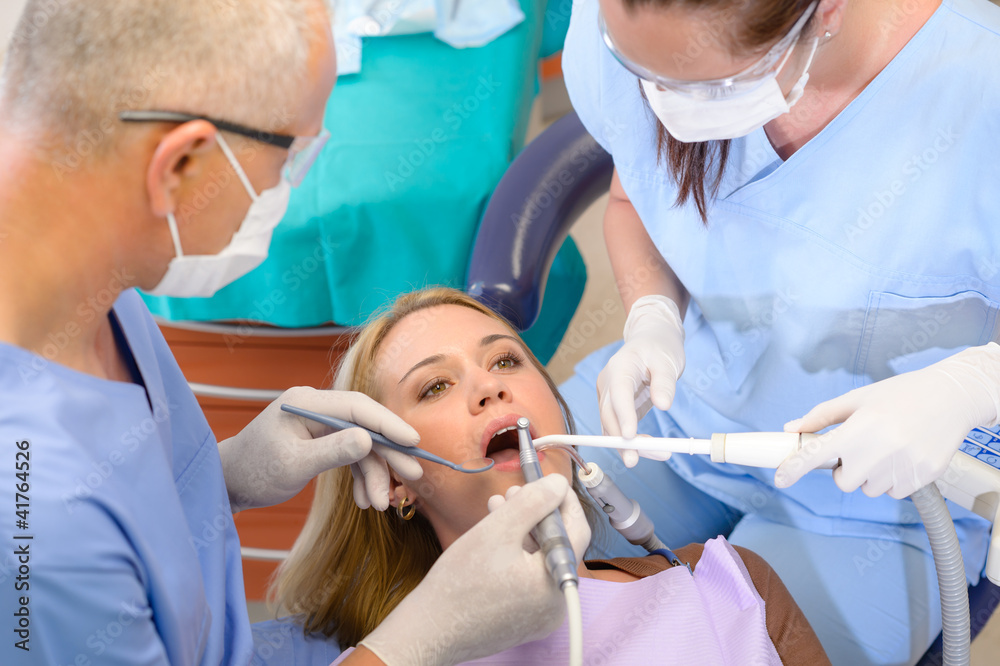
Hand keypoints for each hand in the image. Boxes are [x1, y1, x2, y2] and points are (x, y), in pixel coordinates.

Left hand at [219, 386, 421, 512]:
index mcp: (307, 402)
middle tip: (414, 477)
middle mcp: (318, 408)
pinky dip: (361, 478)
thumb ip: (331, 451)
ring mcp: (322, 424)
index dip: (388, 423)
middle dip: (389, 455)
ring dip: (375, 475)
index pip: (357, 407)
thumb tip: (368, 440)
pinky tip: (365, 500)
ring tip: (380, 505)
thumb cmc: (254, 471)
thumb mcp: (294, 465)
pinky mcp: (323, 440)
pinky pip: (352, 456)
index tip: (413, 441)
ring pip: (362, 446)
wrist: (230, 484)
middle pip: (366, 426)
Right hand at [359, 474, 591, 665]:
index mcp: (556, 582)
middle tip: (514, 492)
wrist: (430, 631)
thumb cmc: (459, 584)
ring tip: (498, 508)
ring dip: (524, 530)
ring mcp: (540, 614)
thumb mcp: (497, 530)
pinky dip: (517, 554)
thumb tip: (558, 484)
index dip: (563, 500)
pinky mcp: (524, 618)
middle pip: (558, 545)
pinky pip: (529, 578)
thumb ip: (532, 502)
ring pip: (541, 559)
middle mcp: (556, 603)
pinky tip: (496, 537)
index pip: (576, 530)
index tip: (547, 481)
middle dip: (537, 513)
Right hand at [597, 294, 684, 464]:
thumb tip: (663, 405)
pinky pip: (618, 427)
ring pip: (611, 426)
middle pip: (609, 416)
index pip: (618, 394)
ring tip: (660, 454)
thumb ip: (664, 382)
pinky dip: (631, 441)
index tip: (630, 437)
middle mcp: (608, 383)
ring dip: (629, 445)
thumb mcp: (668, 361)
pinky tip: (651, 449)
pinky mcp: (614, 406)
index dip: (622, 417)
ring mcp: (608, 395)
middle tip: (638, 459)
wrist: (651, 339)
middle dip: (623, 440)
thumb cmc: (660, 347)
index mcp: (620, 367)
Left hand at [776, 343, 999, 498]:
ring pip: (870, 489)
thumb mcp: (858, 398)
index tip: (780, 479)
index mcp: (857, 429)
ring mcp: (902, 467)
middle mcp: (878, 451)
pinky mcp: (923, 477)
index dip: (794, 468)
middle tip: (860, 448)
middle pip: (844, 482)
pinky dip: (894, 479)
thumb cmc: (901, 395)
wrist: (950, 397)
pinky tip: (905, 455)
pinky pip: (895, 491)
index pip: (816, 454)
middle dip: (846, 469)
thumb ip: (823, 416)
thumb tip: (792, 428)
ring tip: (888, 447)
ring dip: (872, 475)